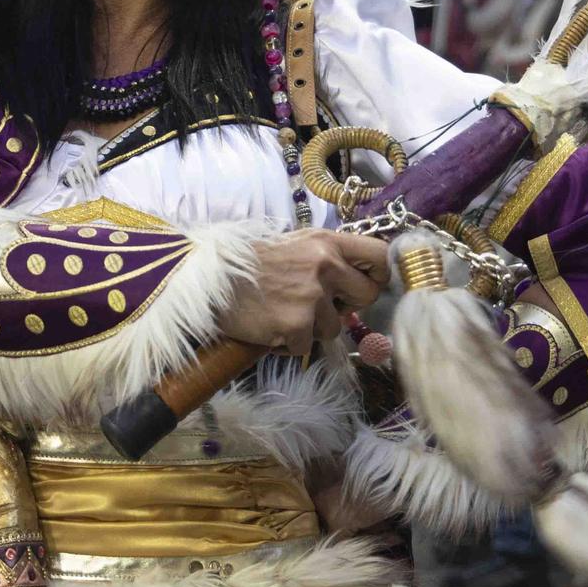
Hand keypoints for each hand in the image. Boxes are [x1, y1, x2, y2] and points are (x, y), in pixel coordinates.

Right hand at [216, 229, 388, 356]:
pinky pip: (306, 345)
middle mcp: (325, 266)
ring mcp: (312, 297)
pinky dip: (288, 342)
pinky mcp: (296, 325)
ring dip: (312, 327)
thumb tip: (353, 279)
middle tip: (319, 306)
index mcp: (326, 242)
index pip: (379, 256)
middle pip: (367, 296)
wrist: (208, 278)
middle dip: (347, 306)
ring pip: (334, 327)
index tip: (364, 284)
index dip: (378, 275)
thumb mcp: (293, 244)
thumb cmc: (248, 262)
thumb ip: (325, 257)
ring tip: (282, 313)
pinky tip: (269, 326)